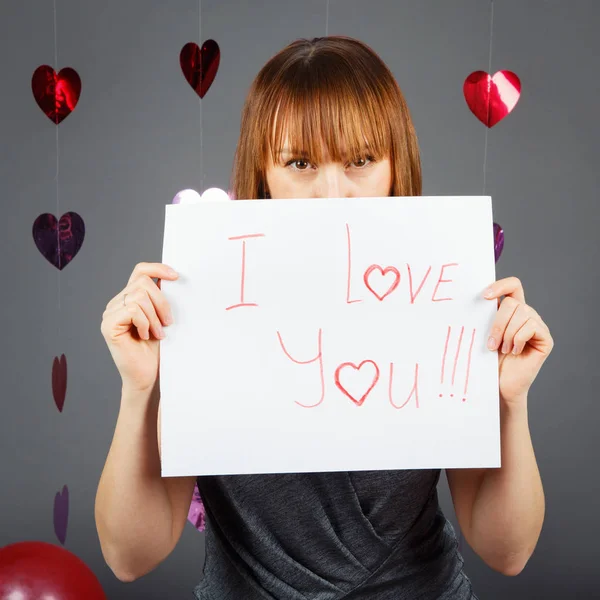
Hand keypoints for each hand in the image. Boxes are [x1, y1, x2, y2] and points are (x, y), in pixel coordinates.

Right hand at [101, 262, 177, 392]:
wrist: (148, 375)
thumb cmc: (156, 349)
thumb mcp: (162, 318)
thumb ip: (160, 298)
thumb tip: (172, 277)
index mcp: (129, 298)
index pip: (140, 271)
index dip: (157, 268)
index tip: (176, 276)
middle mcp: (117, 303)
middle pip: (143, 283)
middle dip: (161, 302)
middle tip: (168, 323)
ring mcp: (110, 313)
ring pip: (139, 297)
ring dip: (154, 317)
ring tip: (158, 333)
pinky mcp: (108, 325)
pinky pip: (132, 310)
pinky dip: (145, 323)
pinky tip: (146, 336)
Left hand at [484, 277, 553, 406]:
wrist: (498, 385)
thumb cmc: (488, 360)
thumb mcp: (483, 334)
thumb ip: (484, 316)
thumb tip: (475, 299)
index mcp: (511, 310)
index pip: (512, 286)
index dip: (500, 285)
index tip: (484, 296)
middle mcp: (526, 314)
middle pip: (513, 302)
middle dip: (498, 323)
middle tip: (491, 343)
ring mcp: (537, 326)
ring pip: (522, 313)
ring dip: (507, 334)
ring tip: (503, 349)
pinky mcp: (545, 338)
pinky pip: (532, 326)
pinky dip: (518, 339)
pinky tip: (515, 352)